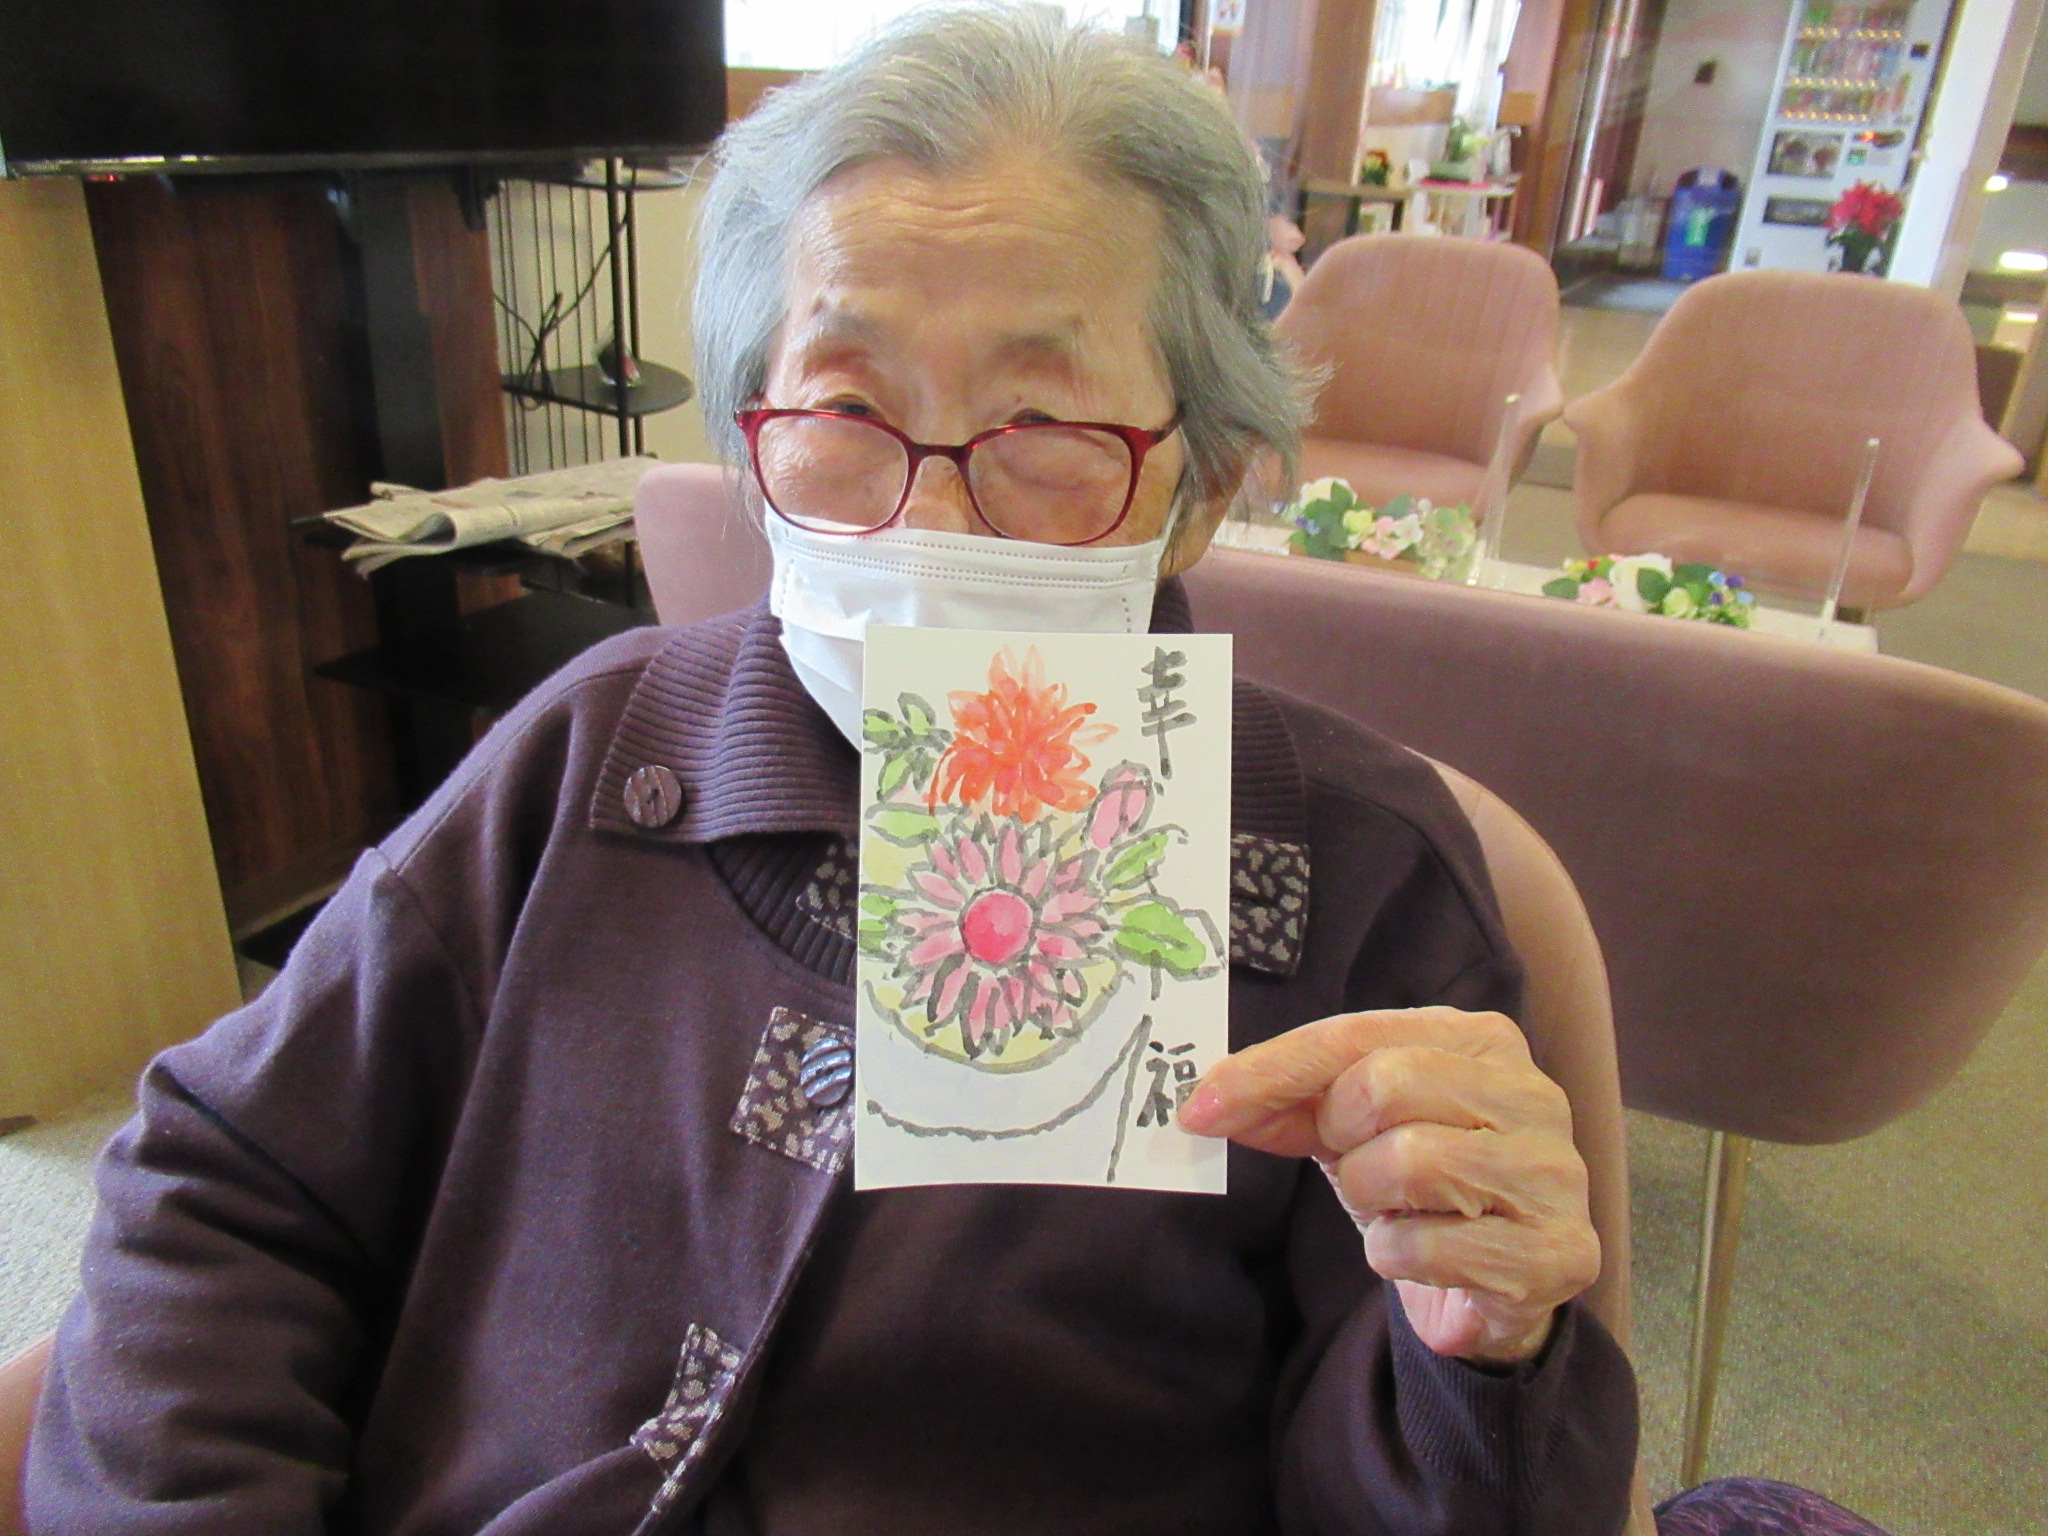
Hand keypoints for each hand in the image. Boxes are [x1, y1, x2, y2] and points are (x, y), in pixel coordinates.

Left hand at [1178, 1007, 1598, 1365]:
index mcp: (1480, 1040)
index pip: (1355, 1035)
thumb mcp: (1350, 1129)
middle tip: (1354, 1164)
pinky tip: (1420, 1256)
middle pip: (1383, 1086)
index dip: (1269, 1071)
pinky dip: (1398, 1256)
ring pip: (1411, 1160)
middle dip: (1342, 1138)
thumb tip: (1205, 1102)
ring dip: (1371, 1199)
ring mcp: (1553, 1173)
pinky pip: (1431, 1245)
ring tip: (1393, 1209)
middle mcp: (1532, 1093)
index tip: (1199, 1109)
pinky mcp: (1559, 1253)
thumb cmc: (1422, 1187)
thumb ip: (1285, 1103)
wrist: (1493, 1287)